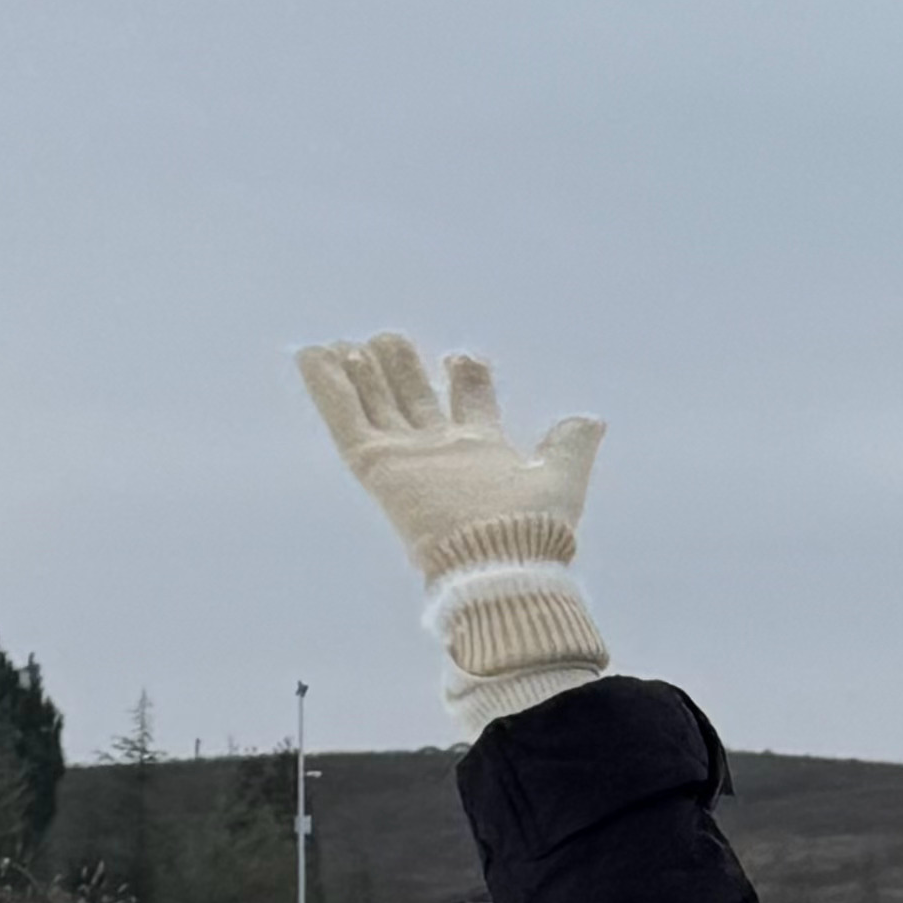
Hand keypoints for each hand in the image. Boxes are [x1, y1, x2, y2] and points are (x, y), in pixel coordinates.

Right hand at [295, 339, 606, 737]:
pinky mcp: (378, 468)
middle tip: (389, 338)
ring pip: (376, 405)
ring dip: (363, 373)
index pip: (468, 404)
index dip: (465, 376)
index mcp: (481, 452)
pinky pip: (346, 420)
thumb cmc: (533, 528)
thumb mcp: (561, 477)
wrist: (502, 564)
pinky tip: (310, 355)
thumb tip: (592, 420)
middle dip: (403, 367)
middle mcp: (440, 454)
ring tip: (347, 343)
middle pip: (414, 399)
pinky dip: (327, 387)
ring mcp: (406, 460)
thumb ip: (570, 445)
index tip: (461, 356)